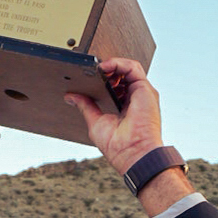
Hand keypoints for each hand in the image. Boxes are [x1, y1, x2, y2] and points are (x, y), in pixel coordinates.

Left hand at [64, 58, 162, 175]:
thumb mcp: (96, 122)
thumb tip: (71, 97)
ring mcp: (142, 93)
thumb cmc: (119, 147)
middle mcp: (136, 99)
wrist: (132, 154)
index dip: (104, 79)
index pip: (116, 85)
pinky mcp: (146, 89)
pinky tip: (105, 67)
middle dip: (107, 71)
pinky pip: (133, 67)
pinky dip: (118, 63)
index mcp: (126, 107)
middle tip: (92, 72)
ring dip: (112, 65)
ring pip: (128, 68)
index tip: (90, 78)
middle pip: (122, 75)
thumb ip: (86, 106)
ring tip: (98, 69)